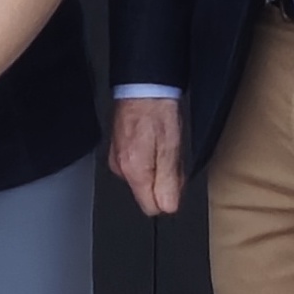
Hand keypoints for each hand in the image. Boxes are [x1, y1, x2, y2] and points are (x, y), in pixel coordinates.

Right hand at [108, 97, 183, 218]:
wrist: (143, 86)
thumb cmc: (157, 111)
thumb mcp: (172, 149)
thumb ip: (169, 181)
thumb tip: (168, 207)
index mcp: (134, 171)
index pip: (150, 207)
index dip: (168, 197)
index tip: (176, 179)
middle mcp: (121, 169)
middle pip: (148, 193)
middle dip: (163, 181)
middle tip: (171, 156)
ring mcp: (117, 159)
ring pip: (144, 180)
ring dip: (157, 168)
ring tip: (162, 144)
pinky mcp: (118, 150)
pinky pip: (138, 166)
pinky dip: (149, 158)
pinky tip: (154, 141)